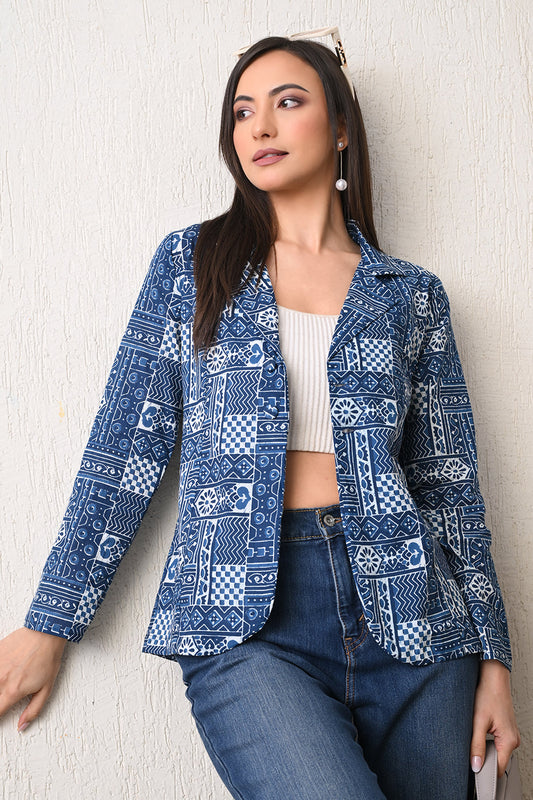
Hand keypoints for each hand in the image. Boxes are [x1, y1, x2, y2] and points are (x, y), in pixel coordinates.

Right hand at [0, 627, 65, 730]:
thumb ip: (33, 711)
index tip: (1, 714)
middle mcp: (0, 679)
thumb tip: (22, 726)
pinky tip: (2, 671)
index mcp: (13, 691)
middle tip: (4, 698)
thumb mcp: (47, 689)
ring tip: (4, 685)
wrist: (46, 633)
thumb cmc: (48, 658)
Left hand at [470, 659, 520, 777]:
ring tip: (474, 737)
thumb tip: (475, 766)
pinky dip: (487, 741)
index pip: (498, 768)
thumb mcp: (478, 722)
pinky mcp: (506, 729)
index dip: (485, 771)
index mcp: (509, 741)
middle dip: (484, 759)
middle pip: (498, 760)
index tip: (472, 770)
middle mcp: (513, 740)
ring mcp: (511, 734)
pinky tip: (478, 731)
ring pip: (496, 751)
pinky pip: (496, 742)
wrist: (493, 677)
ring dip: (484, 748)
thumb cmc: (487, 695)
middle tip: (470, 751)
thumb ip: (476, 745)